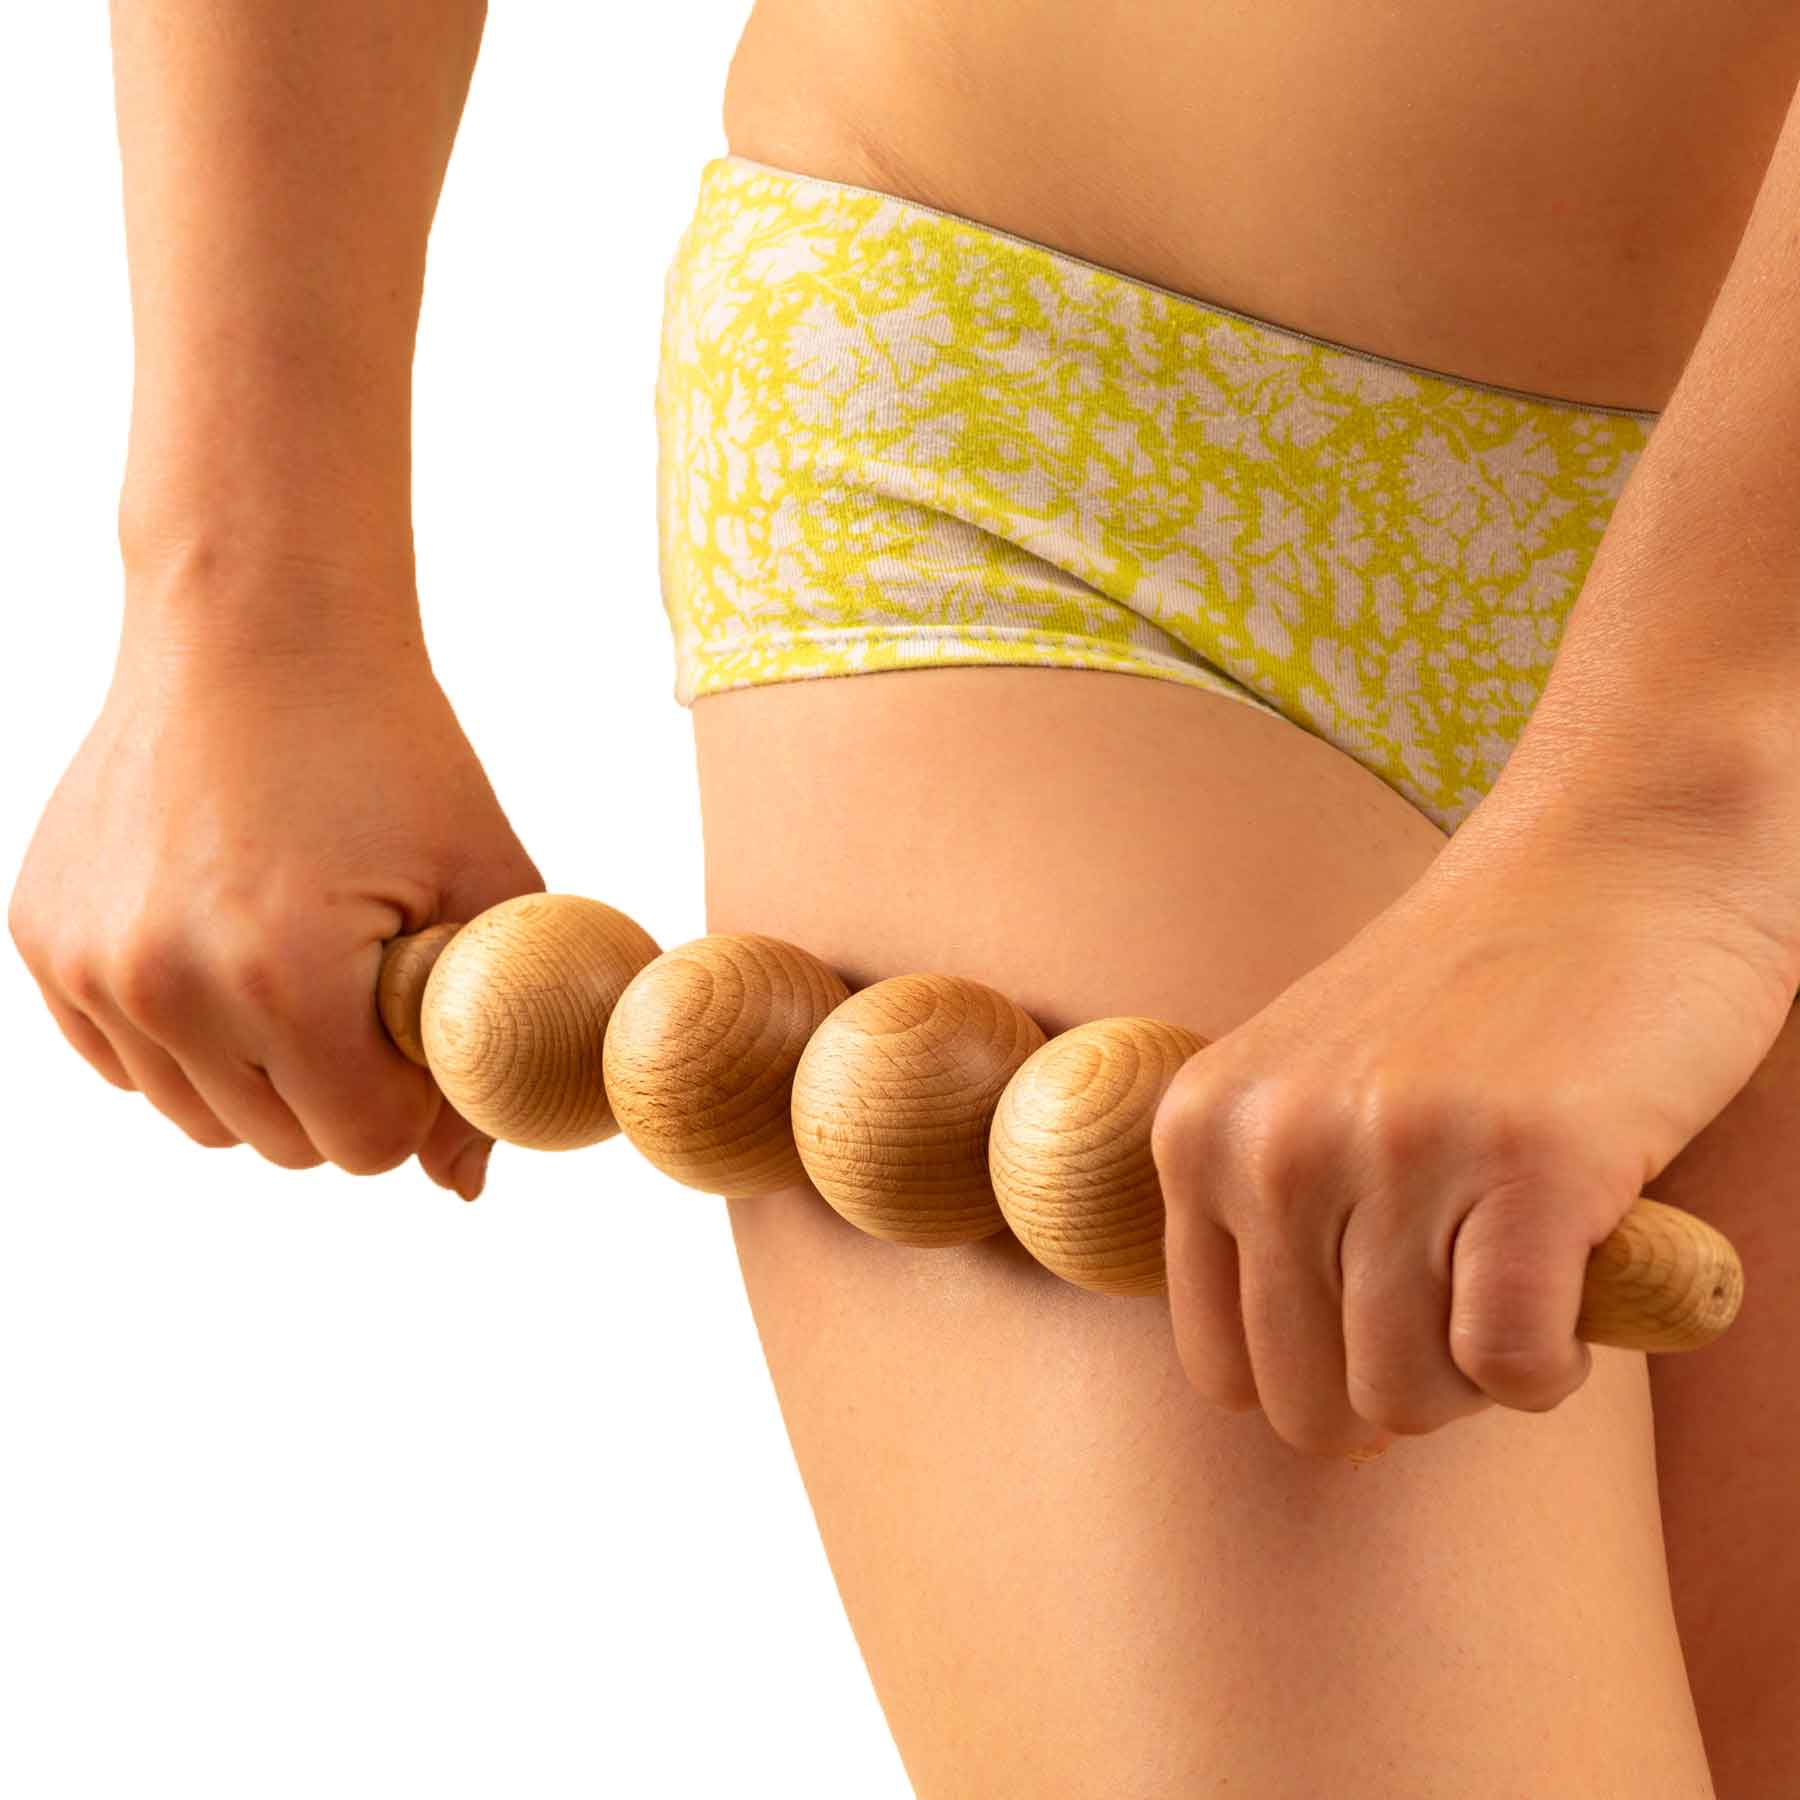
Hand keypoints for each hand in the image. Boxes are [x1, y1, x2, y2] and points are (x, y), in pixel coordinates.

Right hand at [8, 610, 543, 1201]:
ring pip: (201, 1117)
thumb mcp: (485, 881)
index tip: (428, 1030)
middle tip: (374, 990)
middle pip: (284, 1145)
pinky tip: (232, 952)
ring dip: (265, 1075)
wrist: (260, 630)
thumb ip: (491, 1041)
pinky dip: (188, 1039)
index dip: (416, 1100)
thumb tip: (462, 1187)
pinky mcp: (43, 936)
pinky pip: (129, 1061)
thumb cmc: (394, 750)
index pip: (364, 1147)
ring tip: (305, 966)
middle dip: (347, 1093)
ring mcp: (88, 963)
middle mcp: (163, 983)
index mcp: (280, 976)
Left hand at [1148, 807, 1798, 1459]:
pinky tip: (1576, 1282)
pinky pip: (1511, 1367)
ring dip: (1484, 1376)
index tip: (1388, 1326)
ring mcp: (1393, 1149)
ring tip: (1524, 1273)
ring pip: (1411, 1398)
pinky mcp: (1527, 1163)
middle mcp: (1273, 1143)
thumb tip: (1278, 1394)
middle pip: (1312, 1405)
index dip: (1318, 1376)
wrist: (1616, 857)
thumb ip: (1265, 1204)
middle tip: (1468, 1300)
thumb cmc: (1472, 995)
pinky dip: (1553, 1365)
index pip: (1224, 1366)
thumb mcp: (1307, 1081)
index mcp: (1202, 1129)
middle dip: (1402, 1392)